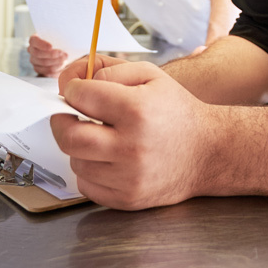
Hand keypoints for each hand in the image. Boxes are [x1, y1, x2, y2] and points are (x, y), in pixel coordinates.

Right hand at [27, 34, 68, 76]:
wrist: (58, 49)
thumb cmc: (57, 41)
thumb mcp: (57, 36)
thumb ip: (58, 36)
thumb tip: (66, 37)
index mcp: (34, 40)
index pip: (34, 41)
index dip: (42, 44)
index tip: (51, 46)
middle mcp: (31, 50)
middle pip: (38, 54)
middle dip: (52, 55)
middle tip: (64, 54)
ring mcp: (34, 61)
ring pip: (44, 64)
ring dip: (56, 63)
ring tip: (65, 60)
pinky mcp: (39, 69)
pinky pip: (47, 72)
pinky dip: (56, 70)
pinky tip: (62, 66)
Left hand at [52, 60, 213, 209]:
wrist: (207, 152)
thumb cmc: (176, 110)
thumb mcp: (150, 75)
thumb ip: (109, 69)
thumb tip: (73, 81)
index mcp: (136, 109)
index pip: (80, 96)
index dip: (72, 89)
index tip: (76, 90)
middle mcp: (131, 146)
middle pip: (69, 136)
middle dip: (60, 121)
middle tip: (67, 115)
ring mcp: (129, 177)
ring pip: (76, 162)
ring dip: (79, 146)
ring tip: (97, 136)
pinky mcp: (128, 199)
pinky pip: (87, 186)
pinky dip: (89, 170)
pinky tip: (105, 158)